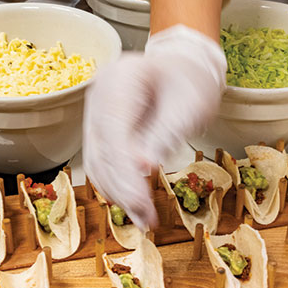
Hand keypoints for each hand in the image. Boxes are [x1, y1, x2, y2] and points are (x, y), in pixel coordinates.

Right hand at [83, 25, 225, 227]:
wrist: (184, 68)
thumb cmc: (192, 82)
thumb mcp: (189, 106)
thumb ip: (165, 134)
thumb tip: (143, 168)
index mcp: (120, 78)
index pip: (113, 129)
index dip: (124, 168)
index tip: (141, 199)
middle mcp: (99, 94)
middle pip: (102, 149)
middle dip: (124, 189)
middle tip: (148, 219)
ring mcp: (96, 113)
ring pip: (97, 162)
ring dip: (119, 194)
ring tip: (145, 219)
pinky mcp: (100, 131)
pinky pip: (102, 164)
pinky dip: (117, 187)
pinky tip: (135, 206)